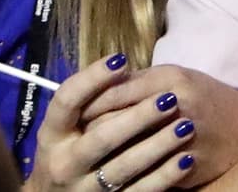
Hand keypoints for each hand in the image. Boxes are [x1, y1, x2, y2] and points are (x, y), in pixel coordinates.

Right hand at [29, 54, 195, 191]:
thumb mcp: (67, 125)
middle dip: (137, 118)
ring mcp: (85, 188)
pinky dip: (165, 176)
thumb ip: (90, 102)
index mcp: (51, 134)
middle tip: (170, 99)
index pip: (67, 100)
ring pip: (124, 167)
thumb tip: (122, 66)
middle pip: (101, 138)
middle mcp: (64, 163)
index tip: (121, 59)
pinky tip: (186, 159)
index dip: (92, 78)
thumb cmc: (69, 147)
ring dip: (157, 146)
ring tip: (186, 127)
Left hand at [79, 65, 237, 187]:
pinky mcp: (187, 169)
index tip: (77, 109)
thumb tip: (102, 84)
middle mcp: (177, 107)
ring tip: (95, 155)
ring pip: (126, 151)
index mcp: (171, 79)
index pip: (114, 91)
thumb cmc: (209, 100)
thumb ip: (142, 81)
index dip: (90, 100)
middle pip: (114, 122)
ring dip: (107, 156)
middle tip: (80, 134)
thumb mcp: (180, 77)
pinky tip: (119, 173)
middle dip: (91, 130)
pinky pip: (147, 176)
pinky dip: (130, 176)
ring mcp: (183, 141)